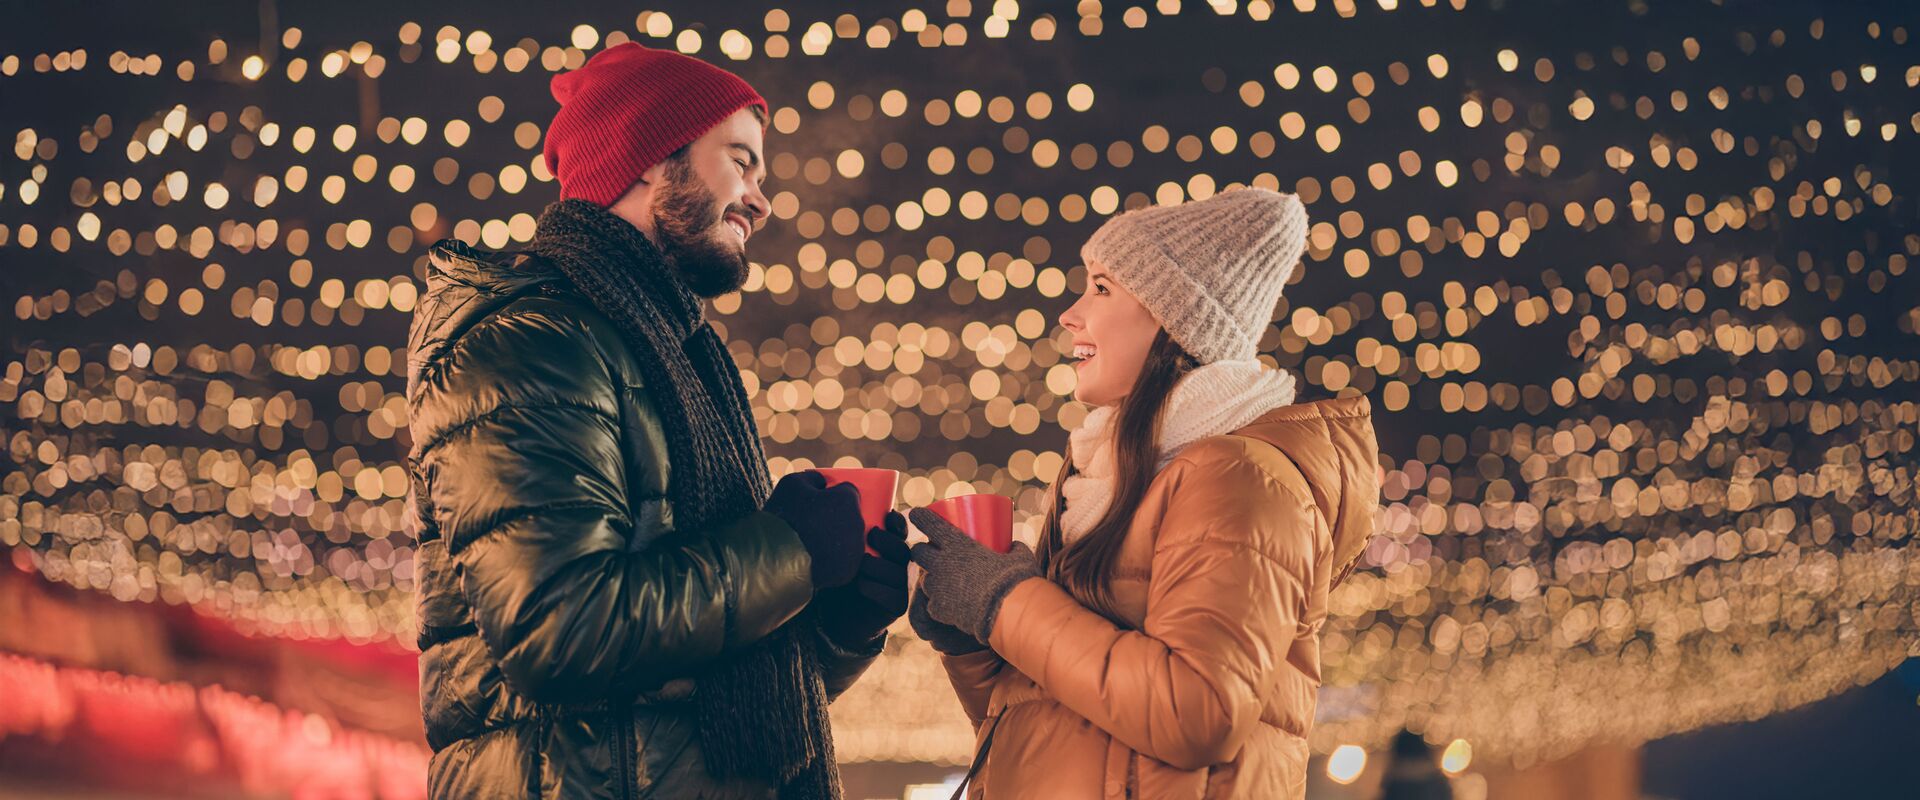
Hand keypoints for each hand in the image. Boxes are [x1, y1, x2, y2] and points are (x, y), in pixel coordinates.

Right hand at [763, 471, 864, 588]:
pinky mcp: (848, 572)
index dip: (834, 495)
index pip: (849, 491)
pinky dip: (834, 560)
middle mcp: (858, 524)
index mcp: (847, 499)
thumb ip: (811, 478)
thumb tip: (820, 481)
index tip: (822, 501)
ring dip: (837, 540)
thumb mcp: (791, 485)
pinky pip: (844, 562)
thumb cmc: (784, 518)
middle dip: (837, 517)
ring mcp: (855, 550)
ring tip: (812, 544)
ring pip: (850, 540)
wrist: (776, 561)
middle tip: (814, 523)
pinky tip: (815, 559)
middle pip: (852, 516)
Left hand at [813, 512, 910, 647]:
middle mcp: (898, 566)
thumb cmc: (836, 579)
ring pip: (895, 571)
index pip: (900, 531)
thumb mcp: (841, 553)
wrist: (832, 617)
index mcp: (887, 549)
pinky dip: (871, 587)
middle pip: (902, 549)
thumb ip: (846, 534)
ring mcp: (900, 586)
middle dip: (886, 541)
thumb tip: (838, 502)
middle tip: (870, 537)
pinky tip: (859, 586)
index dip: (897, 523)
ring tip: (856, 568)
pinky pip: (890, 593)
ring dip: (873, 566)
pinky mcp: (897, 605)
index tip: (887, 516)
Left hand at [907, 507, 1040, 643]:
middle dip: (921, 551)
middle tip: (931, 554)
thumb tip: (1014, 546)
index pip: (930, 524)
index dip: (920, 517)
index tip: (916, 514)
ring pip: (924, 580)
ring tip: (944, 583)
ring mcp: (938, 587)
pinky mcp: (939, 609)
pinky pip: (933, 604)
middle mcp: (942, 563)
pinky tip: (949, 607)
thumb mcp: (1018, 556)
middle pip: (917, 552)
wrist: (1009, 612)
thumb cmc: (1015, 579)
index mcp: (958, 544)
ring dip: (931, 579)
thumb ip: (1012, 548)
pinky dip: (939, 604)